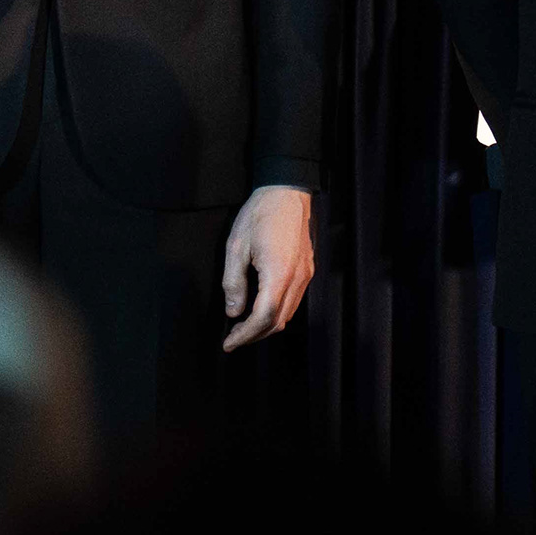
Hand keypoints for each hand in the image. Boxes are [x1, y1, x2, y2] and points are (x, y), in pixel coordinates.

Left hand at [222, 184, 314, 348]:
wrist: (286, 191)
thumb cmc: (259, 214)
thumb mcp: (236, 246)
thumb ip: (233, 282)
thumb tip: (233, 312)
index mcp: (278, 274)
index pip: (264, 318)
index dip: (245, 335)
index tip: (228, 343)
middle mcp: (297, 278)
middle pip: (278, 322)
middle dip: (254, 335)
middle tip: (232, 338)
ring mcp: (305, 275)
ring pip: (288, 314)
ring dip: (266, 326)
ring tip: (243, 327)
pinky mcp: (307, 269)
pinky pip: (293, 301)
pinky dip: (276, 313)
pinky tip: (260, 309)